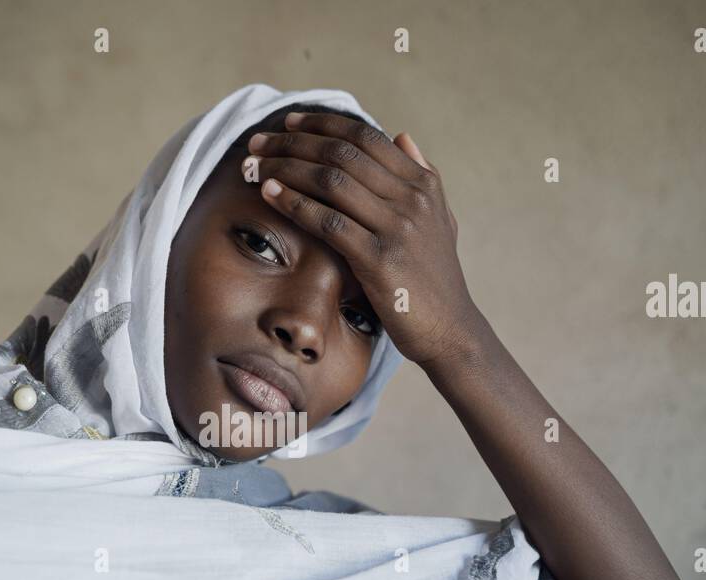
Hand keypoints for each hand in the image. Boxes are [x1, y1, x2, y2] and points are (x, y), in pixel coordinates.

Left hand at [245, 112, 477, 368]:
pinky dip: (294, 203)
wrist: (450, 332)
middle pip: (342, 153)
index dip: (322, 124)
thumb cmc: (434, 280)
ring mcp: (397, 227)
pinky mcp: (380, 259)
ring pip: (331, 181)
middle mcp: (412, 199)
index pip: (365, 138)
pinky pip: (328, 221)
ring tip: (255, 165)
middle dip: (293, 142)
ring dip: (286, 167)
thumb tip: (402, 136)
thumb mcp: (439, 220)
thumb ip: (422, 176)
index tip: (289, 122)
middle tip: (258, 141)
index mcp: (422, 184)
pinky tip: (269, 195)